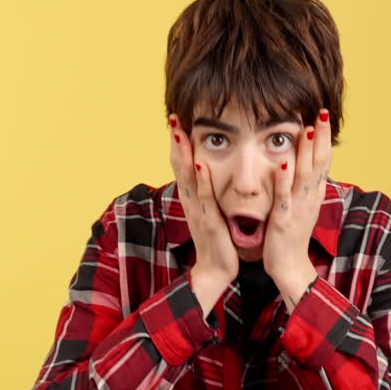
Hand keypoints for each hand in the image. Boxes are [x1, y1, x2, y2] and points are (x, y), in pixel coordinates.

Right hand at [169, 114, 237, 315]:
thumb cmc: (217, 240)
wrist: (216, 270)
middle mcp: (190, 201)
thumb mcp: (210, 211)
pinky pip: (204, 198)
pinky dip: (202, 181)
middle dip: (176, 142)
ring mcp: (197, 210)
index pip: (183, 165)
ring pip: (187, 178)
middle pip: (179, 166)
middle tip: (173, 118)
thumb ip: (208, 193)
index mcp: (192, 197)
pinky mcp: (208, 221)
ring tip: (179, 133)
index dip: (178, 144)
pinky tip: (201, 165)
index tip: (177, 122)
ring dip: (183, 155)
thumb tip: (208, 173)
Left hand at [263, 108, 332, 308]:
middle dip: (321, 138)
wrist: (290, 266)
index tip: (323, 116)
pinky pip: (284, 196)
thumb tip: (306, 164)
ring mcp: (298, 208)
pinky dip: (284, 179)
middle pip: (319, 163)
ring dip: (307, 152)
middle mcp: (310, 198)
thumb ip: (303, 185)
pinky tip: (282, 163)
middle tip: (322, 113)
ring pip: (305, 175)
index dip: (324, 139)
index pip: (323, 161)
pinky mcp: (283, 219)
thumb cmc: (291, 235)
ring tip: (308, 129)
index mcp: (314, 194)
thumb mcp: (301, 205)